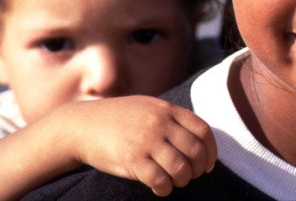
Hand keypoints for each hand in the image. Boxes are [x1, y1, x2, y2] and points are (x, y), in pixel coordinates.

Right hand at [58, 95, 216, 196]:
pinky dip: (165, 189)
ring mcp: (146, 141)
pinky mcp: (132, 160)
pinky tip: (161, 188)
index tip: (209, 163)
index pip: (203, 130)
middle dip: (200, 168)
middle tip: (194, 175)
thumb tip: (198, 137)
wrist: (83, 125)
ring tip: (177, 181)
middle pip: (195, 150)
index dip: (211, 150)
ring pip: (180, 168)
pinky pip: (159, 180)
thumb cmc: (119, 118)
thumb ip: (172, 117)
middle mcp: (159, 123)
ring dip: (184, 180)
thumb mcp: (149, 107)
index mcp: (167, 110)